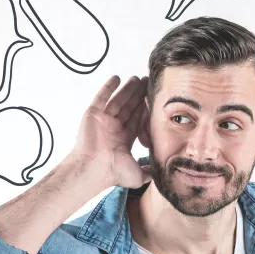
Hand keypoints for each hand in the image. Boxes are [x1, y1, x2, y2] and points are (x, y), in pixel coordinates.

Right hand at [69, 75, 151, 189]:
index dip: (145, 109)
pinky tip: (116, 78)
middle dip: (138, 96)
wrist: (93, 169)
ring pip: (117, 100)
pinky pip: (101, 98)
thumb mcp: (138, 175)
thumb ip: (149, 172)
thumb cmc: (113, 173)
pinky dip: (108, 87)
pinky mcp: (93, 114)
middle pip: (129, 107)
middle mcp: (114, 128)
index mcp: (124, 139)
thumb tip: (161, 174)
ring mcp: (103, 121)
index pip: (137, 120)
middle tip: (148, 83)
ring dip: (127, 89)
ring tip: (137, 78)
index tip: (153, 99)